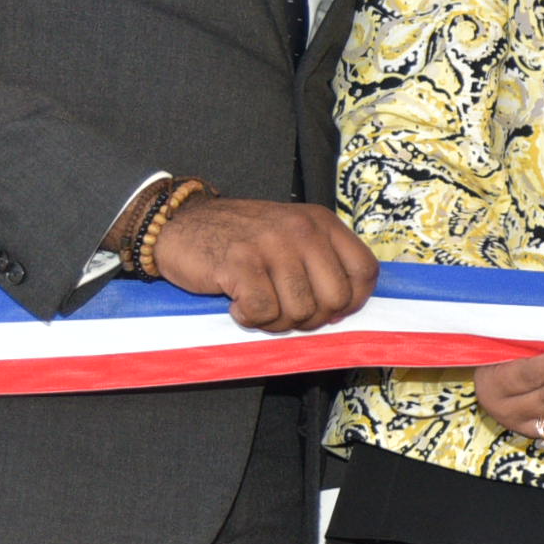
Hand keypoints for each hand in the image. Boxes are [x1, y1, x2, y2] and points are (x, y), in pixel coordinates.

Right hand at [153, 197, 377, 331]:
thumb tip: (343, 310)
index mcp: (321, 222)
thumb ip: (321, 263)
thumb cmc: (240, 240)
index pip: (364, 270)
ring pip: (301, 311)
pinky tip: (236, 303)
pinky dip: (250, 318)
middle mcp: (302, 230)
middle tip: (283, 311)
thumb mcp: (291, 237)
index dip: (353, 301)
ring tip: (257, 305)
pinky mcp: (240, 262)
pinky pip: (264, 312)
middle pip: (336, 298)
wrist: (179, 223)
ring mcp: (271, 244)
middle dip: (311, 318)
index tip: (329, 310)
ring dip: (277, 321)